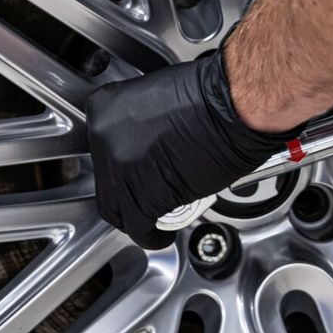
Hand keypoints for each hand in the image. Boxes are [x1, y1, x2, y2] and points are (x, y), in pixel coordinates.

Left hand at [86, 50, 293, 248]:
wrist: (230, 109)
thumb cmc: (209, 96)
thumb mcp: (156, 96)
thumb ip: (139, 124)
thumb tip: (143, 148)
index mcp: (104, 109)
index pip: (102, 151)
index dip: (121, 167)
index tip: (135, 173)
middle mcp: (103, 139)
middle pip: (106, 182)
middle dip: (126, 195)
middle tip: (146, 196)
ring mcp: (119, 169)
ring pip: (118, 209)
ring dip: (136, 219)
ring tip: (154, 221)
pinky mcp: (142, 196)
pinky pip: (138, 227)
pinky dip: (150, 236)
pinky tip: (162, 235)